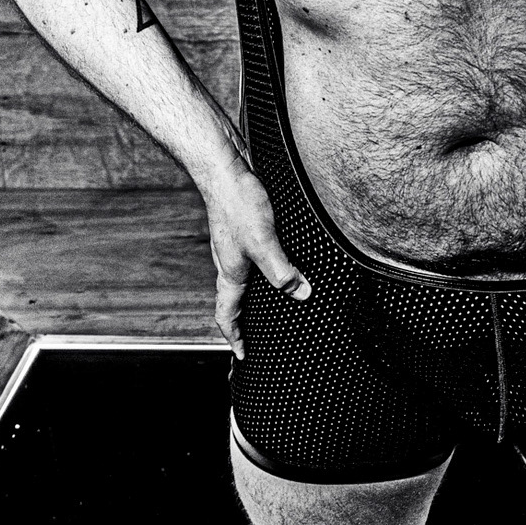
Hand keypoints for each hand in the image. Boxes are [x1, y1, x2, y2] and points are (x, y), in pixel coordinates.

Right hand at [200, 151, 310, 357]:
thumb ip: (282, 271)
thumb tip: (302, 294)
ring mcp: (234, 247)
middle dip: (244, 322)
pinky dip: (262, 273)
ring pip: (243, 281)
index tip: (244, 355)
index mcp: (230, 273)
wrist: (224, 169)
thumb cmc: (240, 205)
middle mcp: (229, 263)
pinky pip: (252, 261)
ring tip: (272, 307)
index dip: (234, 337)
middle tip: (258, 337)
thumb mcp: (264, 242)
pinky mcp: (243, 230)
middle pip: (233, 301)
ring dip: (254, 297)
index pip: (226, 314)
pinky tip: (279, 265)